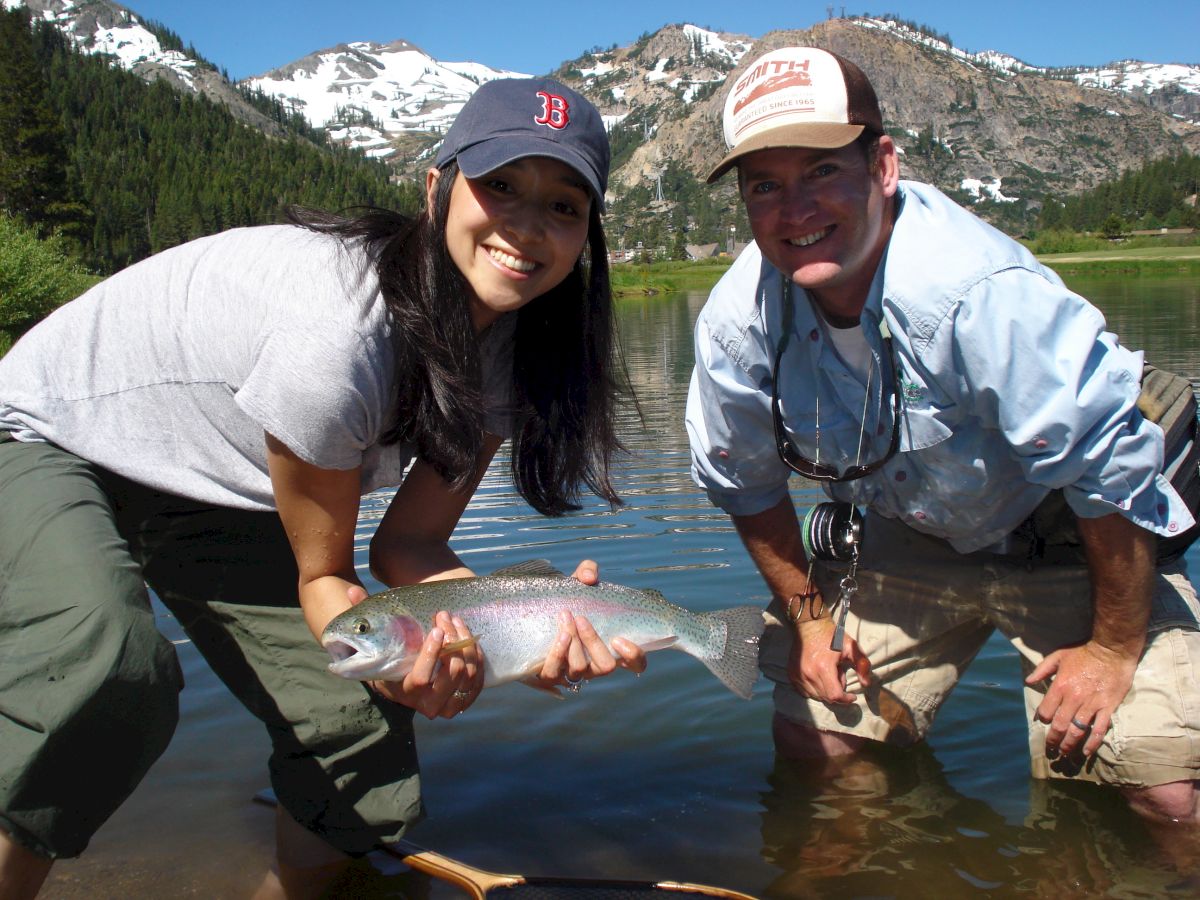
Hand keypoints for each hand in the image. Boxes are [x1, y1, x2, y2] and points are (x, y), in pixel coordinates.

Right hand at [370, 610, 484, 718]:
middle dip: (453, 640)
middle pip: (452, 673)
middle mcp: (429, 704)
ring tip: (456, 622)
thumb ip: (363, 620)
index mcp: (406, 692)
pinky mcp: (463, 701)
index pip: (422, 678)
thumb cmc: (389, 660)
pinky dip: (476, 657)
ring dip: (466, 643)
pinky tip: (468, 638)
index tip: (435, 628)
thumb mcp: (375, 644)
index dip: (432, 653)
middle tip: (446, 617)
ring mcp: (448, 705)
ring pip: (468, 673)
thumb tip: (352, 591)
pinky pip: (477, 679)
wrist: (404, 684)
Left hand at [533, 559, 647, 689]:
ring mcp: (574, 672)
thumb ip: (588, 570)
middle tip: (581, 618)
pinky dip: (556, 655)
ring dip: (574, 645)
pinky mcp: (551, 674)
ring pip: (579, 670)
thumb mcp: (579, 582)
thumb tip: (590, 578)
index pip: (637, 664)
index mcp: (612, 647)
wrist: (538, 610)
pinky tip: (557, 635)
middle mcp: (596, 664)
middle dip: (594, 642)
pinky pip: (553, 675)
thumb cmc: (568, 598)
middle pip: (606, 667)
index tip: (619, 639)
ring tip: (565, 618)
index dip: (634, 657)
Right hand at [787, 616, 871, 704]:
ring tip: (830, 676)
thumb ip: (862, 665)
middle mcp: (808, 673)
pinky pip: (804, 692)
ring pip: (815, 696)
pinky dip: (814, 690)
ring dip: (825, 691)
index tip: (852, 696)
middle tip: (840, 677)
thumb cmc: (833, 636)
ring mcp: (798, 674)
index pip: (835, 695)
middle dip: (837, 693)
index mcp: (824, 667)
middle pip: (825, 697)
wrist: (809, 624)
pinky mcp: (792, 673)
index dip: (846, 699)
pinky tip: (819, 678)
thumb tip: (866, 684)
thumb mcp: (852, 647)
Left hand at [1027, 639, 1138, 757]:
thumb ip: (1042, 670)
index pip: (1046, 711)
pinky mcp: (1108, 708)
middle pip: (1060, 725)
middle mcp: (1074, 698)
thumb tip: (1028, 681)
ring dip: (1069, 745)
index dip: (1042, 720)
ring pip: (1077, 731)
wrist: (1112, 651)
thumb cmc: (1084, 652)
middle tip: (1050, 749)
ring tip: (1064, 754)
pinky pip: (1099, 730)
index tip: (1042, 724)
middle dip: (1053, 740)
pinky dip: (1092, 743)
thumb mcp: (1058, 656)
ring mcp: (1091, 705)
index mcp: (1060, 686)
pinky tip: (1085, 752)